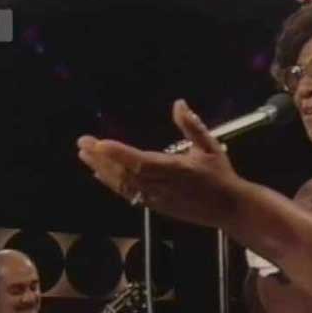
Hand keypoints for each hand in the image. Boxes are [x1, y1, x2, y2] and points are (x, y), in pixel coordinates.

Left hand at [77, 99, 241, 227]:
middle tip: (82, 143)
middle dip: (101, 158)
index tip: (98, 143)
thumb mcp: (210, 146)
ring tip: (84, 156)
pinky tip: (100, 174)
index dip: (117, 153)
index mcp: (175, 169)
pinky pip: (129, 195)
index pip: (140, 161)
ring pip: (123, 185)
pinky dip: (112, 184)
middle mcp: (162, 186)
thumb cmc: (221, 175)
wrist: (230, 209)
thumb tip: (178, 103)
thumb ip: (192, 126)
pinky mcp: (155, 206)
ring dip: (102, 170)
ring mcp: (156, 198)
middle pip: (124, 173)